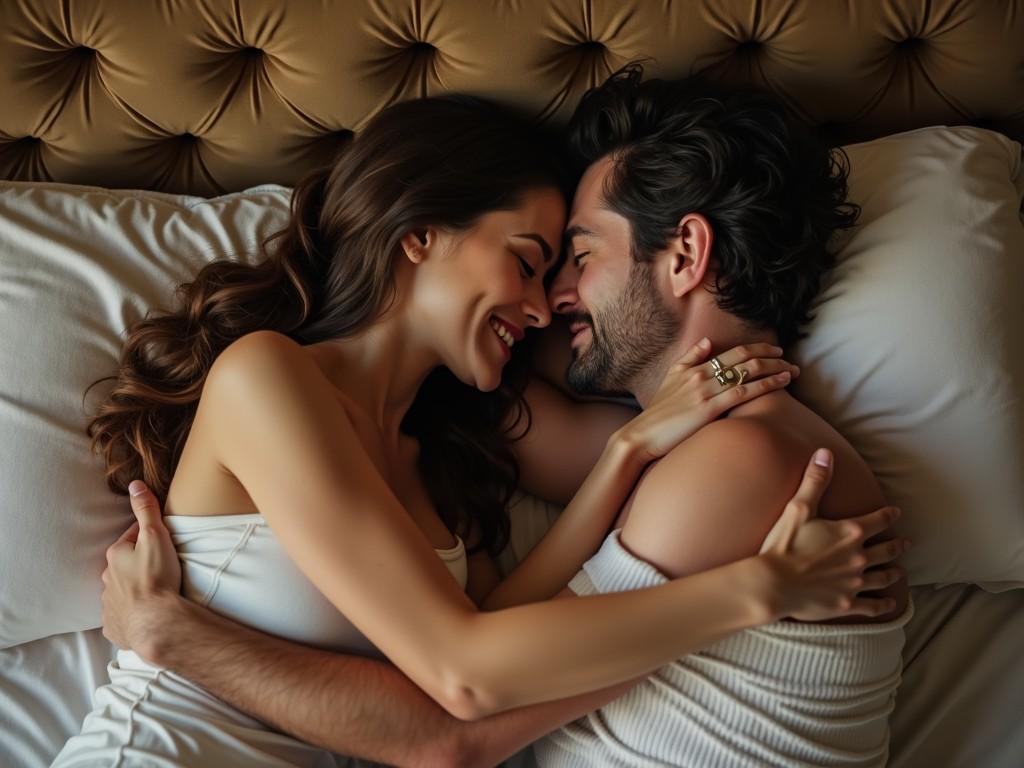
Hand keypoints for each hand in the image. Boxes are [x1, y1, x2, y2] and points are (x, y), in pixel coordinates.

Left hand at [101, 480, 181, 658]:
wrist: (155, 622)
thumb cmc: (157, 577)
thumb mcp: (155, 535)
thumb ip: (146, 510)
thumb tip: (134, 485)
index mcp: (115, 555)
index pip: (132, 537)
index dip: (149, 536)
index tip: (163, 539)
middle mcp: (107, 579)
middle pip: (124, 564)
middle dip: (138, 562)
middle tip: (160, 565)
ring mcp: (109, 604)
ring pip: (121, 590)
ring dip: (134, 587)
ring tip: (153, 590)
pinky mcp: (114, 625)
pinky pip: (120, 615)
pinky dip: (129, 613)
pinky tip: (142, 614)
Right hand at [617, 338, 799, 461]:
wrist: (642, 435)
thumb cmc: (658, 412)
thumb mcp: (670, 378)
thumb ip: (689, 358)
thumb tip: (708, 342)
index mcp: (694, 367)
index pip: (734, 352)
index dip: (758, 349)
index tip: (775, 352)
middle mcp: (702, 375)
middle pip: (745, 359)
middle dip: (772, 358)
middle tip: (790, 361)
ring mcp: (705, 391)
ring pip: (748, 372)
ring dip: (775, 370)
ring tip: (793, 372)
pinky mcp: (708, 409)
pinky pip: (743, 392)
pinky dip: (765, 385)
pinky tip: (781, 384)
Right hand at [757, 449, 907, 621]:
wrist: (774, 584)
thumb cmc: (784, 544)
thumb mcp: (798, 508)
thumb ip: (815, 481)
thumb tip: (825, 453)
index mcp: (849, 532)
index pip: (878, 520)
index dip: (889, 515)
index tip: (896, 512)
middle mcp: (859, 557)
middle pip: (886, 550)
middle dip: (897, 545)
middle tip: (905, 543)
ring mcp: (855, 582)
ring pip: (883, 577)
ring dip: (893, 573)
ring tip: (900, 572)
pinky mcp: (847, 603)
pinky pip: (872, 606)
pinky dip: (884, 606)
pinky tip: (890, 605)